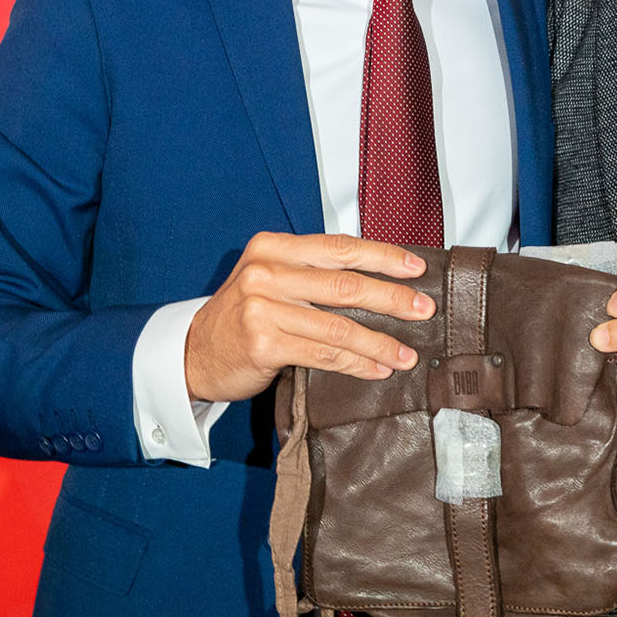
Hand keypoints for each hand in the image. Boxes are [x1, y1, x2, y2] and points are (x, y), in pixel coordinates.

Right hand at [184, 232, 434, 402]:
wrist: (192, 354)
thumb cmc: (242, 317)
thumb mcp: (271, 279)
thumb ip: (312, 273)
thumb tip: (378, 279)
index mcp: (274, 248)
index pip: (339, 247)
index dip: (383, 256)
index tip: (415, 268)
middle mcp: (267, 272)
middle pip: (345, 285)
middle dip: (392, 298)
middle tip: (423, 309)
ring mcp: (262, 308)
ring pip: (339, 326)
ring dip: (380, 342)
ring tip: (406, 354)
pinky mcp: (263, 344)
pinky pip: (323, 355)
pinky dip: (356, 364)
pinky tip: (377, 369)